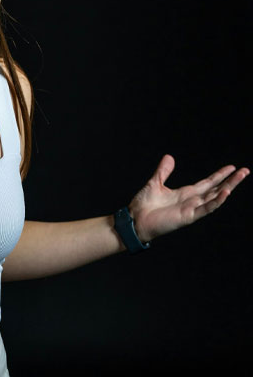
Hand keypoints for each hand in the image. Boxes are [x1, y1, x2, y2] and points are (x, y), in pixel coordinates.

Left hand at [129, 154, 248, 241]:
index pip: (208, 183)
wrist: (134, 220)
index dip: (220, 175)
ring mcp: (191, 209)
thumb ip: (163, 171)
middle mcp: (192, 201)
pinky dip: (216, 201)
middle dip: (231, 180)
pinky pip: (206, 208)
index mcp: (186, 193)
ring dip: (229, 188)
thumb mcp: (155, 183)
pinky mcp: (188, 217)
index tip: (232, 167)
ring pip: (215, 197)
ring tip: (240, 177)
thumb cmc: (143, 205)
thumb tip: (169, 157)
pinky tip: (226, 192)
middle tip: (245, 171)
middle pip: (216, 189)